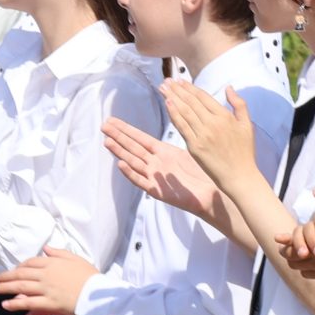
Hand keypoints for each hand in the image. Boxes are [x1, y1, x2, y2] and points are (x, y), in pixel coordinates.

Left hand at [0, 248, 96, 314]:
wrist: (99, 293)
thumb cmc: (90, 276)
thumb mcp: (75, 258)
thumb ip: (58, 253)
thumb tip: (45, 248)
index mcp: (53, 262)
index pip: (30, 262)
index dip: (20, 266)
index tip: (14, 270)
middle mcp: (46, 274)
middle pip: (21, 273)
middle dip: (6, 276)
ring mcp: (47, 288)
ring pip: (21, 286)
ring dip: (5, 287)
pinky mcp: (50, 302)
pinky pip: (29, 302)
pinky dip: (16, 303)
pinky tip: (6, 305)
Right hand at [104, 117, 218, 215]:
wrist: (211, 195)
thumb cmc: (203, 174)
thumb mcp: (188, 152)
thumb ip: (174, 140)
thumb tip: (174, 119)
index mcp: (163, 152)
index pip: (140, 138)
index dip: (126, 129)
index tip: (112, 120)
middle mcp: (155, 163)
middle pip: (133, 147)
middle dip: (118, 136)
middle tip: (103, 126)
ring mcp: (155, 177)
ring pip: (133, 162)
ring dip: (120, 152)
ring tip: (107, 141)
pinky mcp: (157, 191)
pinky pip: (141, 181)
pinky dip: (131, 173)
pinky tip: (120, 164)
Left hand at [161, 79, 254, 180]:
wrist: (239, 175)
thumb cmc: (244, 151)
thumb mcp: (247, 125)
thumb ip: (239, 104)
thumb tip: (228, 87)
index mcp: (225, 117)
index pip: (203, 97)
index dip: (190, 87)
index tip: (180, 80)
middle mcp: (213, 123)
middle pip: (191, 102)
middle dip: (177, 89)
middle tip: (167, 80)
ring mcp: (203, 135)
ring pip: (184, 111)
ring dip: (172, 97)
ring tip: (163, 87)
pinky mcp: (195, 146)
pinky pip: (182, 127)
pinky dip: (174, 114)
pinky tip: (167, 103)